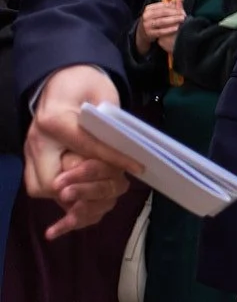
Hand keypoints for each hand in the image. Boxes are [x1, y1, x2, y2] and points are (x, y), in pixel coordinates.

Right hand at [23, 65, 140, 237]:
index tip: (137, 167)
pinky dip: (64, 206)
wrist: (63, 82)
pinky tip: (74, 220)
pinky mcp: (37, 163)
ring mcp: (33, 155)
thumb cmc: (84, 86)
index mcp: (55, 121)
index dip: (112, 159)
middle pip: (52, 181)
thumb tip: (132, 151)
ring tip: (103, 201)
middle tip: (113, 187)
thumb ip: (111, 125)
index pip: (86, 146)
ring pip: (45, 190)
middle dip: (83, 189)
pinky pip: (45, 191)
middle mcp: (37, 142)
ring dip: (76, 200)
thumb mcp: (101, 96)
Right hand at [135, 0, 183, 55]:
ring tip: (182, 19)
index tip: (181, 9)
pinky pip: (161, 31)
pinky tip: (176, 28)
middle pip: (163, 12)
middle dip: (175, 13)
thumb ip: (170, 5)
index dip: (174, 7)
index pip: (163, 6)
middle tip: (183, 14)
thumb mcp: (159, 11)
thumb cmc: (154, 19)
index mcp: (149, 8)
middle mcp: (147, 16)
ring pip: (162, 21)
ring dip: (173, 20)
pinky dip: (169, 29)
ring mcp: (147, 25)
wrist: (143, 32)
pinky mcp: (150, 33)